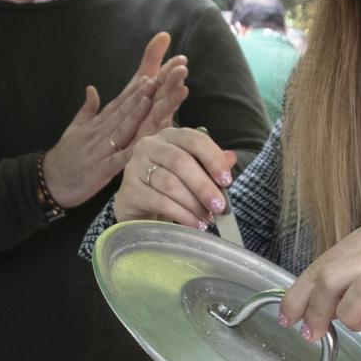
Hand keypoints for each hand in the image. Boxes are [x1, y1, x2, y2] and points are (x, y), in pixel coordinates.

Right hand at [41, 33, 189, 207]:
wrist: (49, 182)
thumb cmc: (65, 157)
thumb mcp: (75, 130)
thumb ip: (87, 109)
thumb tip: (92, 88)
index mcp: (98, 123)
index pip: (120, 102)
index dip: (136, 89)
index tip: (152, 75)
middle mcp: (101, 132)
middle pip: (125, 110)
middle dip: (143, 93)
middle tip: (160, 78)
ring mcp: (101, 149)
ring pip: (123, 128)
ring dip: (138, 112)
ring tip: (152, 97)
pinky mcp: (101, 169)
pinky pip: (120, 159)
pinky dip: (133, 149)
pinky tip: (146, 141)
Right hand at [113, 127, 235, 226]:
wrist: (139, 206)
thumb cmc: (170, 186)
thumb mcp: (193, 173)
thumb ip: (211, 164)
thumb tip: (231, 158)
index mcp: (169, 136)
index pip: (194, 139)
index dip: (213, 159)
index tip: (226, 181)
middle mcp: (149, 146)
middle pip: (180, 161)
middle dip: (204, 186)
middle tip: (219, 206)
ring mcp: (135, 167)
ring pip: (170, 183)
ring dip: (193, 203)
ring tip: (208, 218)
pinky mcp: (129, 190)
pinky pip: (159, 202)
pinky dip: (181, 214)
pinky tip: (193, 224)